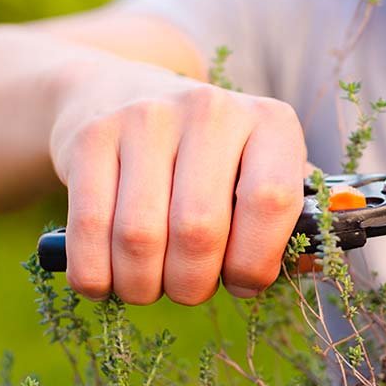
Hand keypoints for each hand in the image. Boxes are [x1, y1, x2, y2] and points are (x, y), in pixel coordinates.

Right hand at [49, 64, 306, 304]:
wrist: (120, 96)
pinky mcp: (91, 136)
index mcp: (269, 122)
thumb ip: (282, 219)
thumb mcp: (256, 170)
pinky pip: (89, 228)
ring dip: (143, 286)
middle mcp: (210, 110)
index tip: (242, 282)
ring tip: (149, 285)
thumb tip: (296, 270)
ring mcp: (146, 117)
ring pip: (139, 237)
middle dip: (193, 285)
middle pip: (199, 230)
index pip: (270, 201)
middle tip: (190, 289)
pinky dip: (96, 274)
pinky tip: (107, 279)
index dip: (255, 262)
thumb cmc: (207, 160)